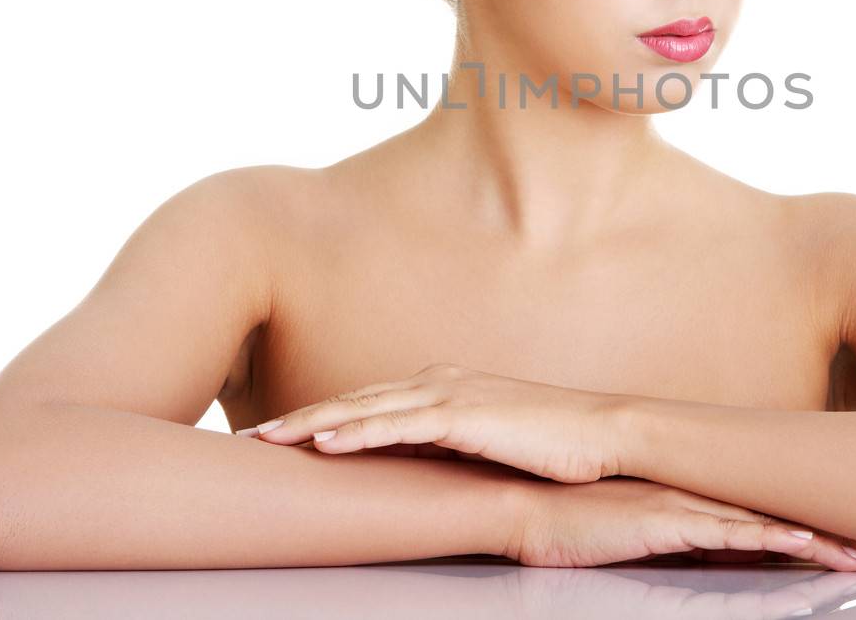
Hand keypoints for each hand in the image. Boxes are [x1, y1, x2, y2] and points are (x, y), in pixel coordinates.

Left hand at [242, 362, 626, 482]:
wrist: (604, 434)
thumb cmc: (554, 445)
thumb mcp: (488, 446)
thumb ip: (449, 449)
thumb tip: (416, 472)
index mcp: (442, 388)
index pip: (367, 403)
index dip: (320, 419)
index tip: (278, 437)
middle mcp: (438, 383)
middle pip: (353, 400)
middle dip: (298, 420)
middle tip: (251, 438)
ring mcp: (449, 396)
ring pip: (364, 409)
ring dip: (312, 425)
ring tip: (268, 441)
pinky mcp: (464, 418)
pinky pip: (398, 426)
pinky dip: (357, 433)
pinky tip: (325, 445)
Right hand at [508, 476, 855, 571]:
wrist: (528, 506)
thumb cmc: (570, 523)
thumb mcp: (634, 534)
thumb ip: (672, 540)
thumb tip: (707, 557)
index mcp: (693, 501)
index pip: (766, 517)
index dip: (814, 530)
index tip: (855, 543)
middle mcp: (698, 499)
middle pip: (782, 519)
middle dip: (836, 537)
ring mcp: (685, 508)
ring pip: (769, 527)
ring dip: (821, 544)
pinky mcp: (668, 523)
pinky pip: (732, 533)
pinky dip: (772, 539)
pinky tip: (806, 546)